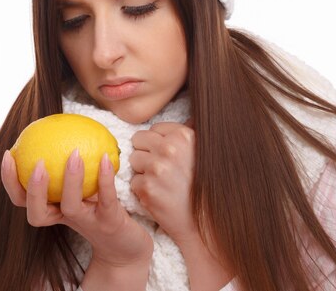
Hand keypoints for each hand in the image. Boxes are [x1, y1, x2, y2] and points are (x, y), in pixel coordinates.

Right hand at [1, 148, 152, 267]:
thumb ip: (68, 165)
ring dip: (70, 180)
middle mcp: (65, 219)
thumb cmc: (101, 211)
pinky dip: (104, 179)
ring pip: (71, 206)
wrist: (127, 247)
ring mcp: (87, 222)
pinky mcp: (110, 223)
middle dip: (32, 188)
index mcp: (53, 209)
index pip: (22, 199)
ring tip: (74, 154)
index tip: (8, 154)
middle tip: (37, 162)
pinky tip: (105, 158)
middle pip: (37, 211)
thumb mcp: (83, 189)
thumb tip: (59, 127)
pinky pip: (106, 199)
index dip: (10, 180)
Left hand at [129, 119, 197, 243]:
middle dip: (145, 154)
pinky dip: (142, 190)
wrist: (202, 222)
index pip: (153, 129)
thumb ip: (188, 134)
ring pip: (133, 160)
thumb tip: (190, 114)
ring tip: (160, 183)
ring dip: (142, 172)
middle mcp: (170, 148)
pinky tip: (158, 195)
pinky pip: (133, 181)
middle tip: (161, 170)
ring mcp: (157, 168)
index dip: (157, 144)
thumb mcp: (201, 152)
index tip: (168, 157)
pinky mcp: (147, 187)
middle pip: (138, 141)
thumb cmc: (202, 186)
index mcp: (183, 136)